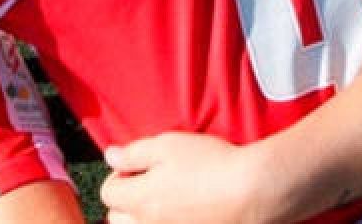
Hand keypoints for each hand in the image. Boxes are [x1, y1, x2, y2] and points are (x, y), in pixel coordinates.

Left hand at [100, 132, 271, 223]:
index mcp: (139, 199)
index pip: (107, 193)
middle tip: (148, 185)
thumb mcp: (167, 146)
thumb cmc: (211, 164)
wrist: (253, 191)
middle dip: (125, 202)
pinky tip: (185, 212)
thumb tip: (110, 156)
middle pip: (117, 219)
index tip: (135, 168)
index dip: (118, 177)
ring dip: (142, 217)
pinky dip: (167, 223)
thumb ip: (133, 153)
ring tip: (165, 201)